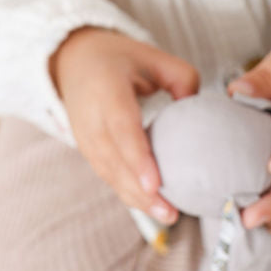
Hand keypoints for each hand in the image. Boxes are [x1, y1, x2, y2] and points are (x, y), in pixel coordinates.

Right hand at [49, 27, 199, 224]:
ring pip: (109, 174)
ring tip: (167, 215)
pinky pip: (107, 175)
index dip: (137, 158)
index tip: (156, 184)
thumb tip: (198, 109)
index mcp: (106, 90)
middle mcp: (90, 118)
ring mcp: (84, 137)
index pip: (121, 129)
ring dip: (136, 198)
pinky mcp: (87, 150)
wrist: (73, 61)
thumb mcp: (152, 55)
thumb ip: (182, 77)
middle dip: (140, 191)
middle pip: (113, 161)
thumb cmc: (119, 58)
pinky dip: (128, 193)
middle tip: (171, 212)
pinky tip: (152, 206)